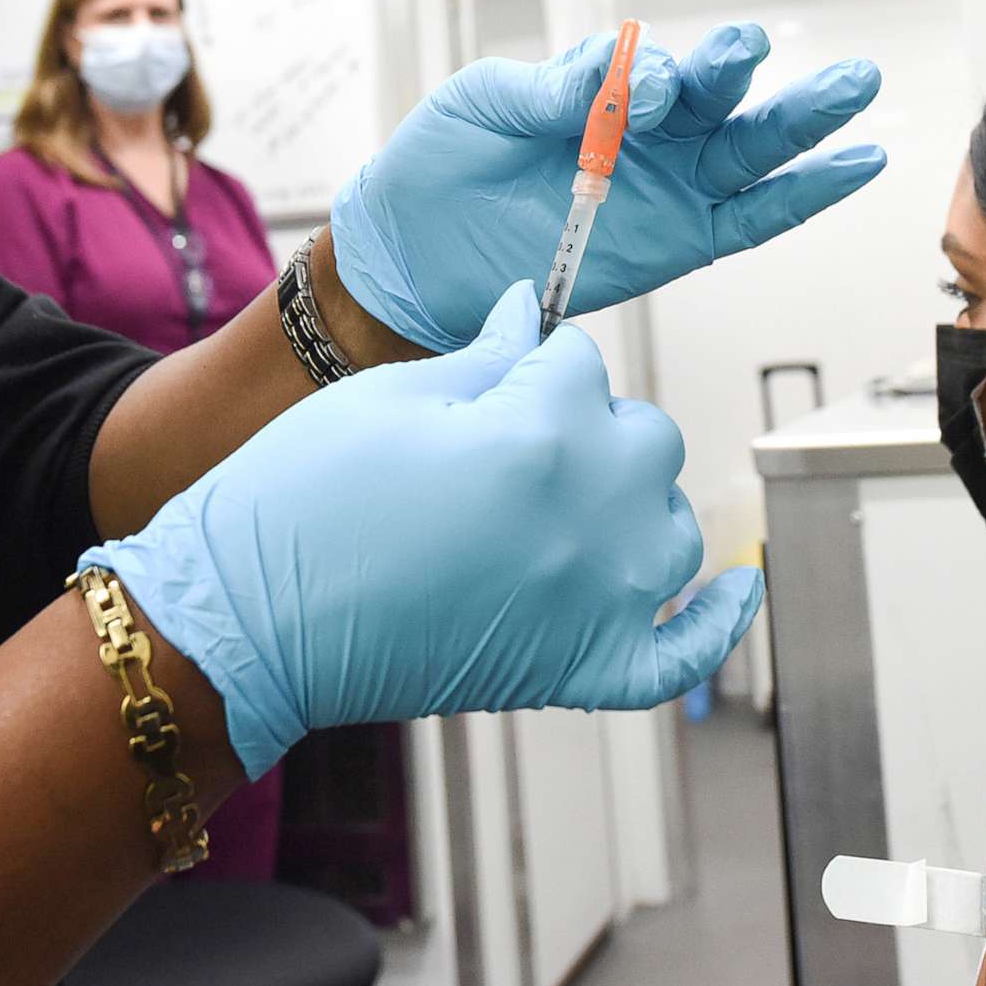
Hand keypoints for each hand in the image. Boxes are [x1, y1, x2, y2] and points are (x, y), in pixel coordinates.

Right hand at [82, 283, 763, 778]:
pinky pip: (682, 653)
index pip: (581, 363)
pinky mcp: (580, 672)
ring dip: (636, 504)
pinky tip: (735, 588)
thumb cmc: (300, 503)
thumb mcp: (391, 398)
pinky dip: (717, 621)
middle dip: (591, 424)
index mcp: (541, 434)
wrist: (250, 622)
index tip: (499, 374)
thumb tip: (531, 314)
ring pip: (670, 528)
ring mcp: (595, 603)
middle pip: (644, 438)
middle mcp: (588, 518)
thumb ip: (484, 357)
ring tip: (571, 501)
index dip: (534, 363)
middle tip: (515, 438)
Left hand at [331, 24, 884, 349]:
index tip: (642, 92)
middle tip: (785, 47)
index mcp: (601, 87)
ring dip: (803, 120)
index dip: (654, 77)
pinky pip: (752, 219)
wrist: (409, 253)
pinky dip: (804, 195)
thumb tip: (616, 78)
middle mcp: (647, 134)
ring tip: (854, 85)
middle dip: (755, 72)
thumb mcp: (483, 105)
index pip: (650, 70)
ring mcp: (667, 189)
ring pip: (750, 150)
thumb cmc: (440, 165)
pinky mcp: (678, 244)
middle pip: (720, 97)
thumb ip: (548, 89)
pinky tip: (853, 165)